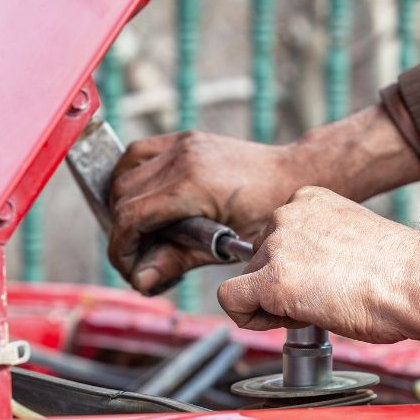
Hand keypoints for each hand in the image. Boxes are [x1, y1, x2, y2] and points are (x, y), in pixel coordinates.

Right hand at [107, 106, 419, 294]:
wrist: (298, 176)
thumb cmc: (273, 213)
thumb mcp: (227, 246)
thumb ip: (180, 260)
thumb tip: (142, 280)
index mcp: (192, 183)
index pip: (132, 216)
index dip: (121, 247)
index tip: (129, 268)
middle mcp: (183, 157)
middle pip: (123, 196)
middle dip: (122, 231)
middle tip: (137, 258)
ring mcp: (184, 144)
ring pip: (126, 172)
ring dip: (122, 203)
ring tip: (137, 232)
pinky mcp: (187, 139)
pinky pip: (142, 153)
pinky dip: (133, 178)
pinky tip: (142, 200)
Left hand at [217, 186, 419, 342]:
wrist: (415, 282)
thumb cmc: (399, 272)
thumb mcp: (351, 240)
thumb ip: (319, 246)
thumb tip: (304, 274)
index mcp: (309, 200)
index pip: (275, 238)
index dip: (293, 268)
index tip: (322, 280)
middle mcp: (288, 215)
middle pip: (258, 260)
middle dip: (280, 286)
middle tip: (322, 300)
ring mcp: (279, 245)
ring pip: (246, 282)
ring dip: (273, 304)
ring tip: (318, 308)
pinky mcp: (273, 279)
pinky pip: (232, 301)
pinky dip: (250, 318)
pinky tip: (286, 321)